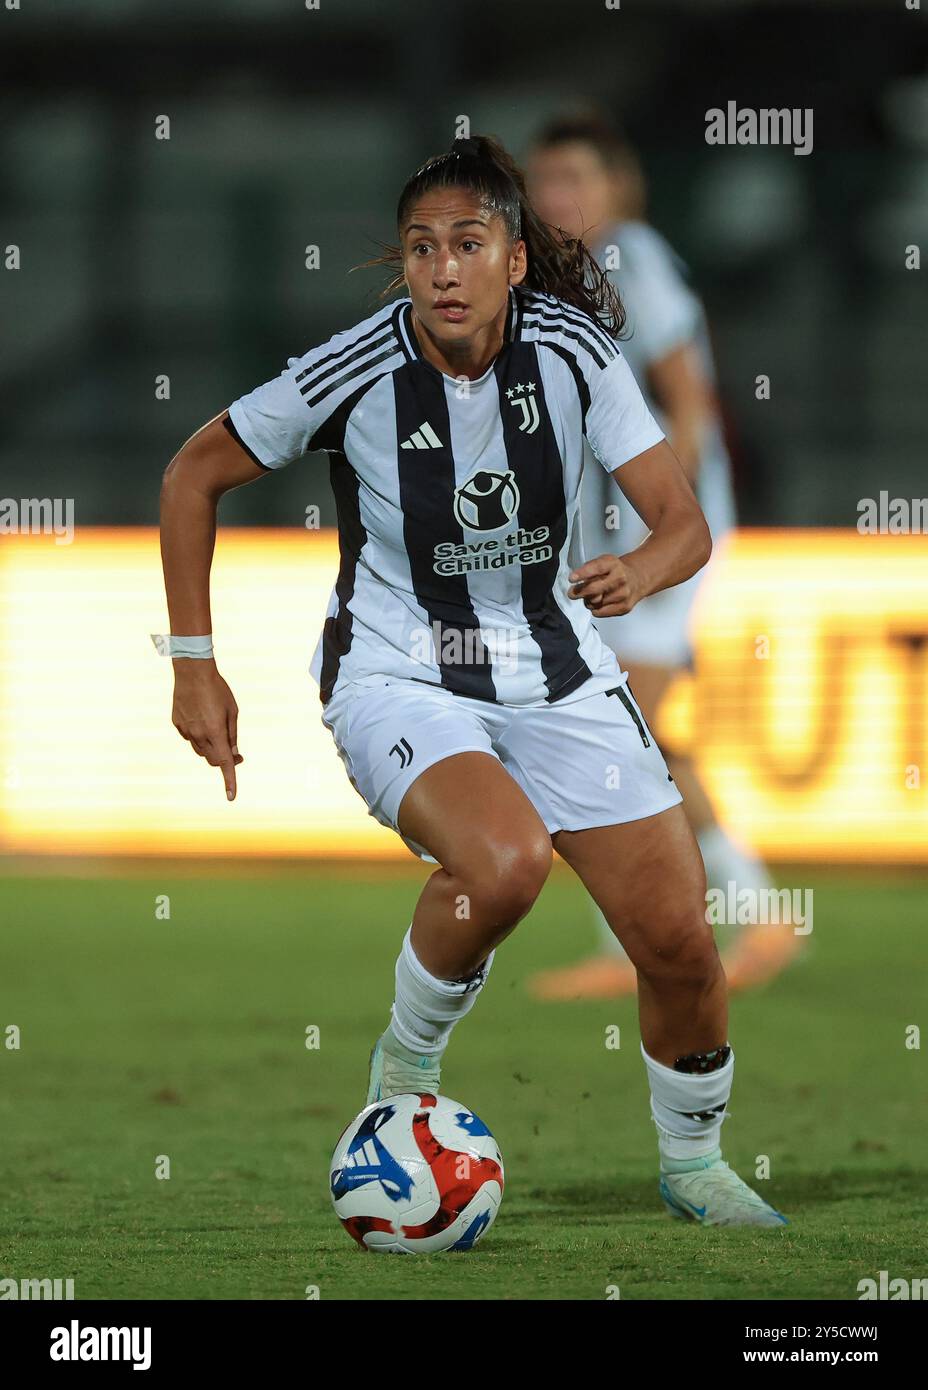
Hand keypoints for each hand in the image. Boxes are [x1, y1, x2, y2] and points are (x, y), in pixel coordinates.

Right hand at [171, 660, 242, 800]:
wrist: (192, 672)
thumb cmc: (218, 690)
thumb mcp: (233, 712)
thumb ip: (232, 735)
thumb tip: (234, 755)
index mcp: (216, 732)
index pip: (225, 764)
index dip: (230, 781)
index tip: (231, 797)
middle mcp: (199, 735)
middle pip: (214, 760)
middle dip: (225, 760)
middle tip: (237, 754)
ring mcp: (186, 730)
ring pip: (201, 751)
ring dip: (212, 748)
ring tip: (217, 729)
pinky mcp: (177, 724)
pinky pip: (190, 737)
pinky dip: (198, 735)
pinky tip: (201, 719)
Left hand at [566, 554, 643, 617]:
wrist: (636, 579)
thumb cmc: (614, 571)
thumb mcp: (603, 562)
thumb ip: (590, 569)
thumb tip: (576, 582)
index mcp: (613, 564)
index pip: (597, 568)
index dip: (582, 574)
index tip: (572, 579)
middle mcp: (620, 578)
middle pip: (594, 589)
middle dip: (579, 592)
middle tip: (572, 593)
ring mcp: (623, 594)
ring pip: (594, 603)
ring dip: (588, 601)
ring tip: (592, 596)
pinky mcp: (624, 607)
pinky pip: (600, 612)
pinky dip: (595, 609)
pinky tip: (599, 602)